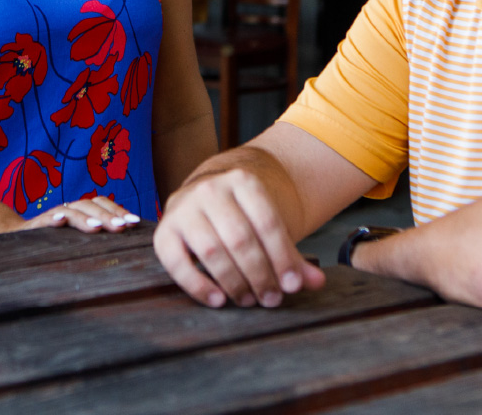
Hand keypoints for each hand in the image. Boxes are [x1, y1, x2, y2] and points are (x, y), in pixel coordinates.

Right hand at [23, 195, 139, 233]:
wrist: (14, 241)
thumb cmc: (53, 244)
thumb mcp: (77, 243)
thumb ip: (97, 242)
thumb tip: (129, 249)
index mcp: (80, 212)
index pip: (101, 204)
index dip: (117, 210)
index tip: (134, 222)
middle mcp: (68, 210)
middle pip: (89, 205)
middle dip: (108, 215)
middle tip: (123, 226)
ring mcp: (51, 217)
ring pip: (70, 211)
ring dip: (85, 217)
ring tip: (98, 227)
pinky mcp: (35, 227)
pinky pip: (44, 219)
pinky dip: (53, 218)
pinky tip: (60, 221)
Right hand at [154, 168, 323, 307]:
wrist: (212, 191)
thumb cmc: (246, 215)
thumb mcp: (270, 224)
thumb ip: (291, 254)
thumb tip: (316, 282)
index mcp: (241, 181)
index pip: (266, 222)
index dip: (282, 257)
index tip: (292, 286)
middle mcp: (209, 189)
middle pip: (240, 239)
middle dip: (260, 275)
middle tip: (271, 299)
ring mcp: (184, 207)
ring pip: (212, 250)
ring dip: (234, 282)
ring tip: (249, 299)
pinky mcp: (165, 229)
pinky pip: (177, 262)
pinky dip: (198, 285)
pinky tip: (218, 299)